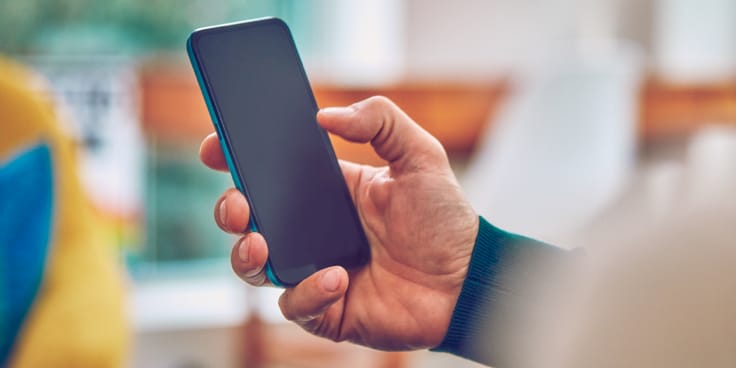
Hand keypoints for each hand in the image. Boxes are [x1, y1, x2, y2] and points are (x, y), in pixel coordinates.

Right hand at [200, 96, 478, 349]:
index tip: (217, 147)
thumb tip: (325, 117)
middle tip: (239, 204)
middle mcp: (313, 231)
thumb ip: (380, 120)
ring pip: (254, 265)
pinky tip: (336, 278)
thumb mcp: (420, 156)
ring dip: (245, 254)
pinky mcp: (325, 309)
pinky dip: (306, 292)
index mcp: (327, 193)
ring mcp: (314, 270)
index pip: (270, 174)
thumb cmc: (444, 221)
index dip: (237, 160)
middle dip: (229, 209)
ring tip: (260, 243)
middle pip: (249, 220)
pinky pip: (295, 304)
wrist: (468, 282)